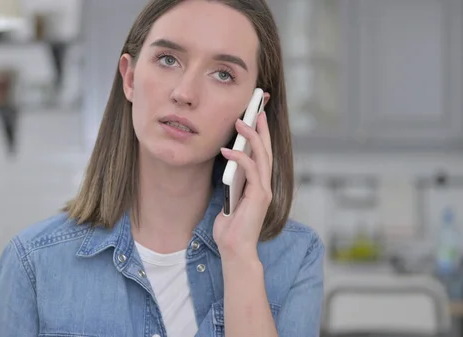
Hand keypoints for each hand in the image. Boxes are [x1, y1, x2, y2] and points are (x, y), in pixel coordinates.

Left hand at [213, 111, 272, 259]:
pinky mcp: (259, 197)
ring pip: (262, 155)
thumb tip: (227, 163)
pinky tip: (227, 150)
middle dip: (261, 127)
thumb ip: (233, 182)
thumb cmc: (231, 228)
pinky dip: (239, 158)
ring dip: (251, 136)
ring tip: (240, 122)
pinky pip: (251, 170)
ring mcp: (264, 190)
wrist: (236, 250)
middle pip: (267, 149)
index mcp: (259, 184)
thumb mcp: (229, 198)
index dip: (261, 134)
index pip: (263, 153)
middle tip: (254, 108)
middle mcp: (265, 185)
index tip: (256, 116)